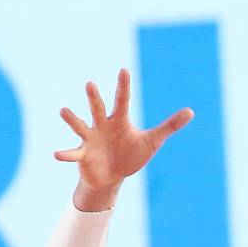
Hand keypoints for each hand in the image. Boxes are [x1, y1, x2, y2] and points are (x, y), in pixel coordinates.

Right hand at [54, 69, 193, 210]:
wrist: (113, 176)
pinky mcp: (83, 156)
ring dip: (72, 119)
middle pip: (98, 109)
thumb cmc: (131, 154)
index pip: (122, 100)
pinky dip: (66, 154)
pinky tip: (56, 154)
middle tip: (90, 84)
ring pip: (80, 126)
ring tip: (63, 110)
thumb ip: (170, 126)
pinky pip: (73, 154)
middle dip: (94, 98)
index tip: (124, 70)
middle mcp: (102, 126)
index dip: (124, 86)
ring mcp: (90, 139)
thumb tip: (191, 111)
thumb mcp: (153, 141)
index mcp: (119, 120)